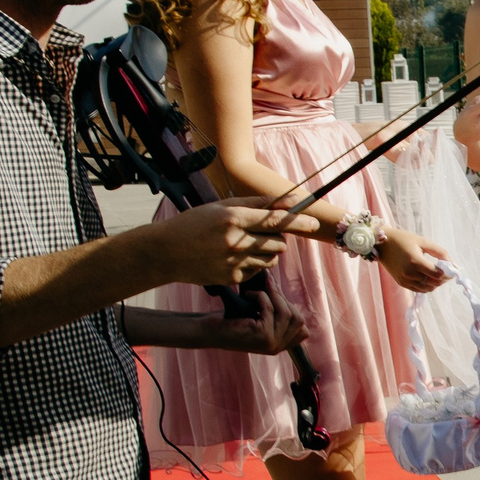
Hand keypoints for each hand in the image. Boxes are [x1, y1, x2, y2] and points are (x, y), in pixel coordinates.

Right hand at [156, 198, 318, 286]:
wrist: (165, 252)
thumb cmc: (194, 224)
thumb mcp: (221, 207)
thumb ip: (256, 204)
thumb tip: (288, 201)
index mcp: (232, 219)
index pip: (275, 220)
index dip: (299, 221)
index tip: (314, 223)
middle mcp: (235, 241)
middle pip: (279, 241)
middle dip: (279, 236)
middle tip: (266, 231)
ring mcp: (233, 262)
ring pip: (271, 258)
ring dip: (269, 250)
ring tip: (248, 243)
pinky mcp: (232, 278)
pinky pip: (258, 270)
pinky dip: (254, 262)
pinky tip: (234, 256)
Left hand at [214, 291, 307, 355]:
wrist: (208, 332)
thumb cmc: (230, 321)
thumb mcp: (258, 318)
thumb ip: (274, 314)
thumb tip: (281, 289)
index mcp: (279, 346)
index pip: (303, 329)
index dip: (293, 310)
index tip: (277, 297)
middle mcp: (277, 348)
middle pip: (298, 319)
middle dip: (284, 299)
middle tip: (269, 285)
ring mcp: (271, 344)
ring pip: (287, 313)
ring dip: (274, 295)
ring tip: (262, 286)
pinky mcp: (262, 336)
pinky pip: (270, 309)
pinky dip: (260, 296)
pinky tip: (248, 294)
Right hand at [375, 225, 450, 292]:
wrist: (381, 244)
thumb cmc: (403, 239)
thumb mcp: (422, 241)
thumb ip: (439, 251)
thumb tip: (452, 263)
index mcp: (415, 261)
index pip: (437, 274)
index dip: (447, 273)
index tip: (451, 269)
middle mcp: (409, 273)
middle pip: (434, 283)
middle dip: (443, 279)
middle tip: (447, 272)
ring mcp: (404, 280)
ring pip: (427, 289)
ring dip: (436, 284)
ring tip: (439, 275)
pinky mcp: (401, 283)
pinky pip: (419, 290)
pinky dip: (427, 286)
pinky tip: (429, 278)